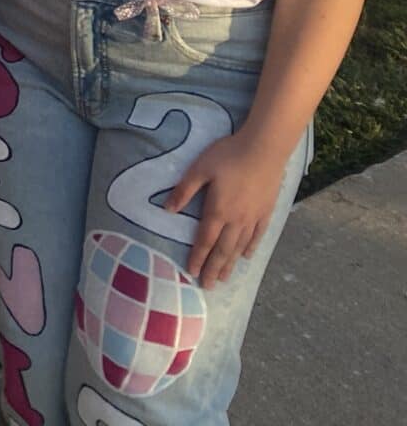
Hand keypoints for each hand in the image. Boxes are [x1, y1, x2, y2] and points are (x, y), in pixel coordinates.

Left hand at [166, 128, 290, 288]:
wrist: (264, 148)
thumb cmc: (228, 155)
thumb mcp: (199, 168)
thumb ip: (184, 190)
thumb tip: (167, 210)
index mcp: (218, 210)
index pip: (205, 240)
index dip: (198, 257)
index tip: (191, 272)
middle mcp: (236, 219)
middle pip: (223, 250)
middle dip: (213, 269)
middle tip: (207, 286)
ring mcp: (253, 217)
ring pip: (240, 247)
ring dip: (230, 263)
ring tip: (223, 278)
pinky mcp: (266, 211)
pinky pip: (257, 236)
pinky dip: (250, 249)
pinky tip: (246, 257)